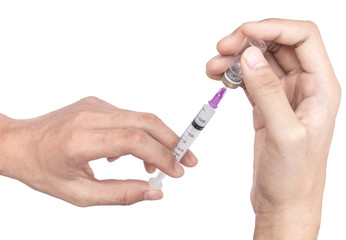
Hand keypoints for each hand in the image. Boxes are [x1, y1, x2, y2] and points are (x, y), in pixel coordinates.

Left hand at [0, 97, 196, 205]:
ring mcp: (93, 105)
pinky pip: (129, 117)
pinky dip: (140, 135)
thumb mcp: (78, 194)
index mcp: (80, 140)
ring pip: (140, 118)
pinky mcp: (96, 103)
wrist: (19, 143)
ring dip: (158, 140)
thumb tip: (154, 192)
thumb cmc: (42, 169)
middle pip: (145, 121)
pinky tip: (130, 153)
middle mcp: (89, 116)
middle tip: (188, 160)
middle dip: (173, 141)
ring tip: (157, 165)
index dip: (162, 154)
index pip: (134, 140)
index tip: (178, 171)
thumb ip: (120, 194)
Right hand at [206, 19, 339, 238]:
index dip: (274, 28)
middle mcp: (305, 87)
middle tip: (222, 49)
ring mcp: (285, 95)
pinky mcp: (267, 106)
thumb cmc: (295, 177)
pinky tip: (219, 77)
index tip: (244, 32)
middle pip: (278, 44)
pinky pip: (250, 78)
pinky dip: (233, 73)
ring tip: (213, 67)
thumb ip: (268, 92)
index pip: (303, 38)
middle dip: (248, 40)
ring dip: (236, 57)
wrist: (284, 202)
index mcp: (321, 88)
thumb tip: (250, 56)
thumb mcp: (284, 134)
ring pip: (261, 60)